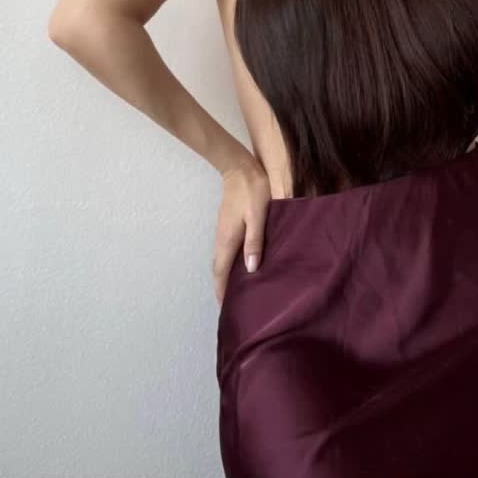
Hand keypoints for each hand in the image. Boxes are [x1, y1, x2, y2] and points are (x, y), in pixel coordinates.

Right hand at [212, 156, 271, 305]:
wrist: (240, 168)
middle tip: (233, 306)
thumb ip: (255, 241)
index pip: (221, 272)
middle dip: (223, 288)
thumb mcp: (258, 215)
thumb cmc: (252, 191)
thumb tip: (251, 269)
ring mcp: (223, 231)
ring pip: (223, 260)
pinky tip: (243, 267)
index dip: (221, 291)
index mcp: (228, 239)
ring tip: (239, 292)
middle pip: (219, 269)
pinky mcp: (228, 226)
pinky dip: (231, 264)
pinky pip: (227, 251)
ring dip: (227, 277)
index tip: (225, 309)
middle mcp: (221, 238)